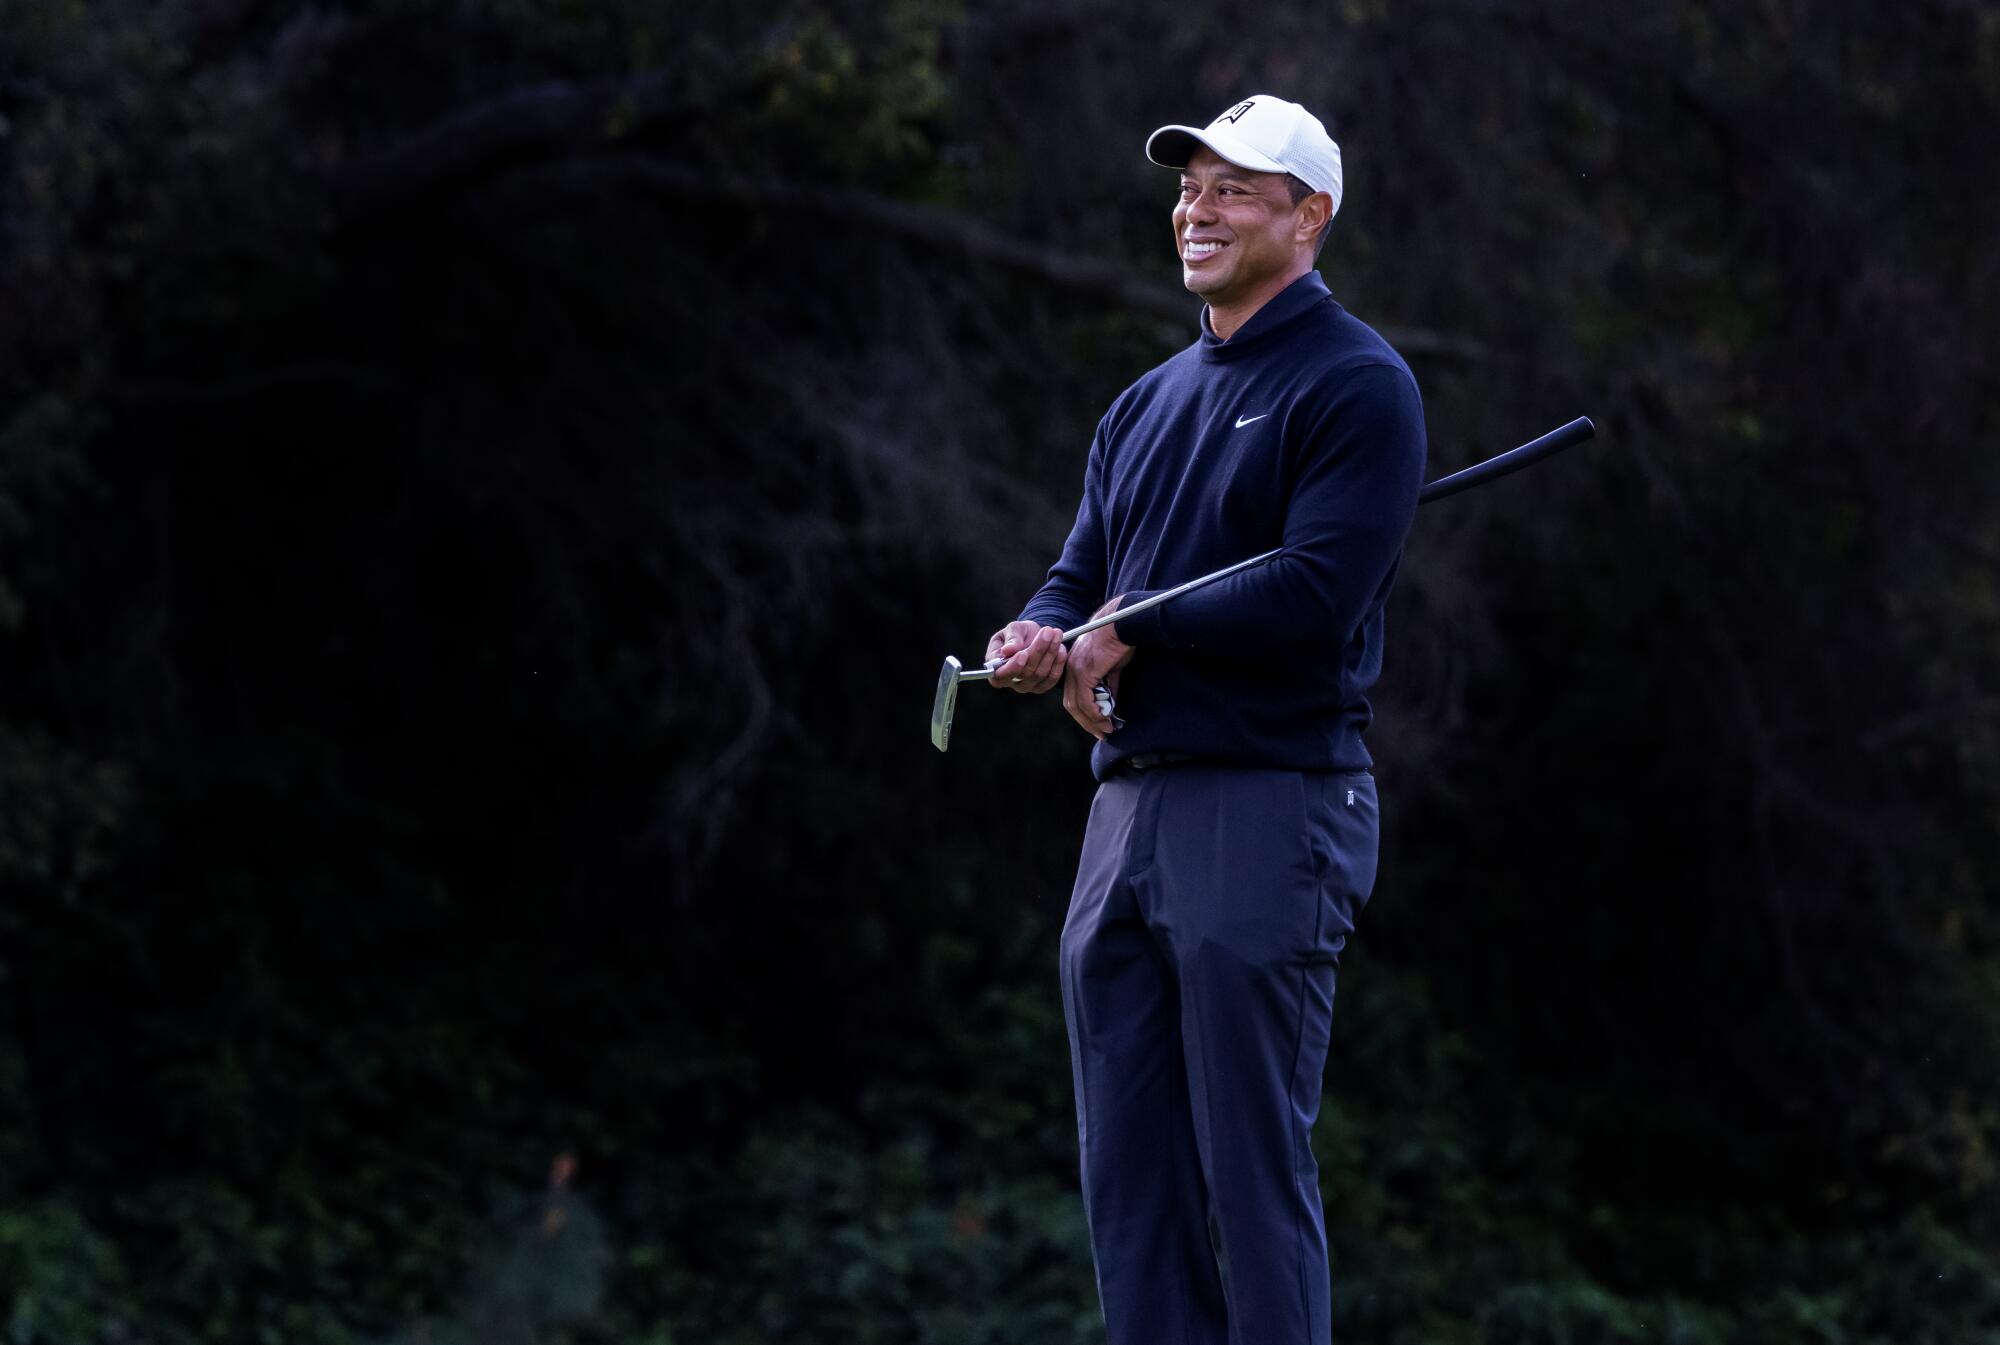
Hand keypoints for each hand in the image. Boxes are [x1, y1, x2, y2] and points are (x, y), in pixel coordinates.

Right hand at [983, 621, 1066, 693]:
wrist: (1033, 637)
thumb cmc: (1018, 634)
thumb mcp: (1012, 629)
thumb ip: (1011, 638)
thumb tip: (1008, 650)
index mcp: (996, 669)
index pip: (999, 676)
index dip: (1012, 667)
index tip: (1023, 653)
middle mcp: (1010, 681)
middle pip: (1025, 672)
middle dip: (1038, 650)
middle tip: (1048, 631)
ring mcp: (1027, 686)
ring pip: (1040, 673)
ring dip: (1050, 652)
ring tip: (1056, 634)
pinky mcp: (1042, 686)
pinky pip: (1052, 678)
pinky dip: (1058, 662)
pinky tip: (1061, 648)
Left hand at [1063, 598, 1134, 739]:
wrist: (1123, 623)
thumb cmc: (1120, 640)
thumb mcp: (1113, 666)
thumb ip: (1109, 684)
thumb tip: (1111, 703)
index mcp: (1075, 665)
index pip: (1073, 694)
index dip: (1084, 712)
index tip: (1097, 724)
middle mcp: (1071, 668)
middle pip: (1072, 703)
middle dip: (1086, 721)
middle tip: (1101, 733)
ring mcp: (1076, 670)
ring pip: (1077, 704)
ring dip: (1092, 721)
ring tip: (1106, 730)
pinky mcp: (1085, 672)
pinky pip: (1085, 700)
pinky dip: (1094, 713)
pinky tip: (1105, 720)